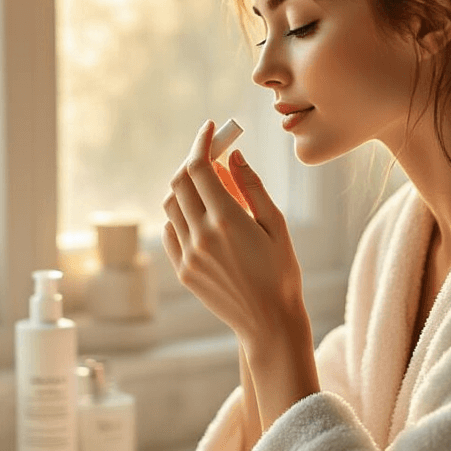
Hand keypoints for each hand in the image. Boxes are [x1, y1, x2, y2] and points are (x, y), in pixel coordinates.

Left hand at [162, 120, 307, 353]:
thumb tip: (233, 156)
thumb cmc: (281, 272)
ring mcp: (188, 254)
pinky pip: (169, 231)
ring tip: (210, 189)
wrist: (268, 322)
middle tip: (210, 155)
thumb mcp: (276, 225)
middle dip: (193, 160)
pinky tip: (201, 218)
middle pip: (181, 181)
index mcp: (228, 220)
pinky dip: (180, 215)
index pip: (200, 167)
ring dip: (185, 187)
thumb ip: (252, 187)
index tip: (210, 128)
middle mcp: (201, 235)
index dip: (202, 142)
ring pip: (171, 205)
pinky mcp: (182, 270)